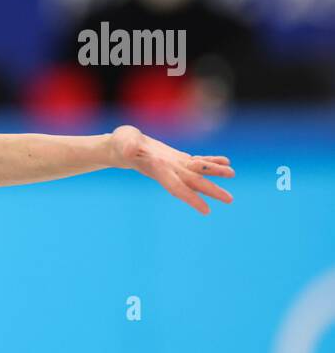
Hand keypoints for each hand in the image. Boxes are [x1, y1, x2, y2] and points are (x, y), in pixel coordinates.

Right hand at [108, 124, 234, 214]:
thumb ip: (128, 146)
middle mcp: (169, 171)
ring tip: (232, 173)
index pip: (176, 187)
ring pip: (197, 172)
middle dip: (211, 190)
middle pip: (192, 183)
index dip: (191, 198)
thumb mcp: (123, 142)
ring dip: (215, 173)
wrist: (121, 147)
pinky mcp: (176, 158)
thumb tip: (130, 149)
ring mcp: (174, 165)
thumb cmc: (120, 144)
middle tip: (230, 199)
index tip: (206, 210)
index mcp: (157, 170)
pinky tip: (225, 161)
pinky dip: (211, 162)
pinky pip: (197, 161)